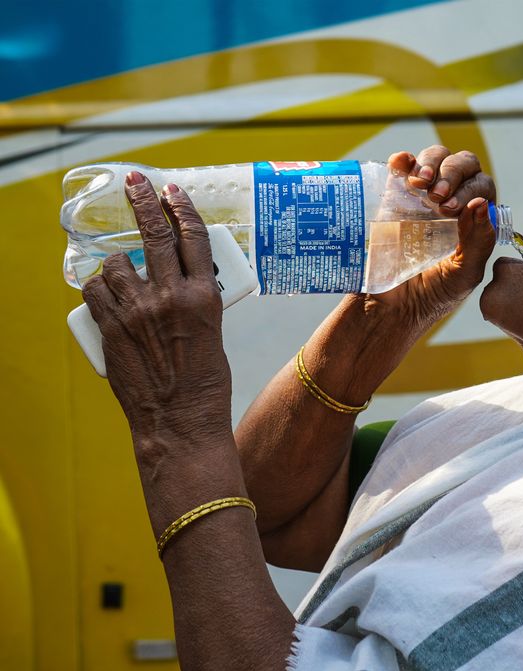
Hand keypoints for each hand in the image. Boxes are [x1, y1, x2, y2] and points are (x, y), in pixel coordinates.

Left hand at [82, 173, 232, 445]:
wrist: (180, 422)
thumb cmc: (205, 385)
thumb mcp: (212, 333)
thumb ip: (193, 301)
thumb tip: (173, 280)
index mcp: (204, 297)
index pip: (193, 237)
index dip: (181, 208)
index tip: (172, 190)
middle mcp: (170, 297)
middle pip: (155, 234)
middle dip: (143, 201)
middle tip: (135, 183)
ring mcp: (137, 311)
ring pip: (118, 262)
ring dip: (119, 264)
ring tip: (125, 277)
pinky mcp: (111, 327)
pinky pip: (95, 290)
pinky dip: (99, 289)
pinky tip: (107, 296)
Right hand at [374, 146, 497, 322]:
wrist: (391, 307)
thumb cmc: (434, 294)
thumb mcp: (465, 273)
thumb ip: (478, 242)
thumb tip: (482, 203)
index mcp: (475, 218)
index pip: (482, 187)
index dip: (470, 189)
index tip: (453, 209)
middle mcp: (452, 201)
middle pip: (462, 165)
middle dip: (452, 173)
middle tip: (438, 197)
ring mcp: (422, 195)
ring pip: (435, 158)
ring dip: (430, 163)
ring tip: (421, 184)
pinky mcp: (394, 194)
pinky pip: (402, 165)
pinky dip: (403, 159)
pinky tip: (401, 165)